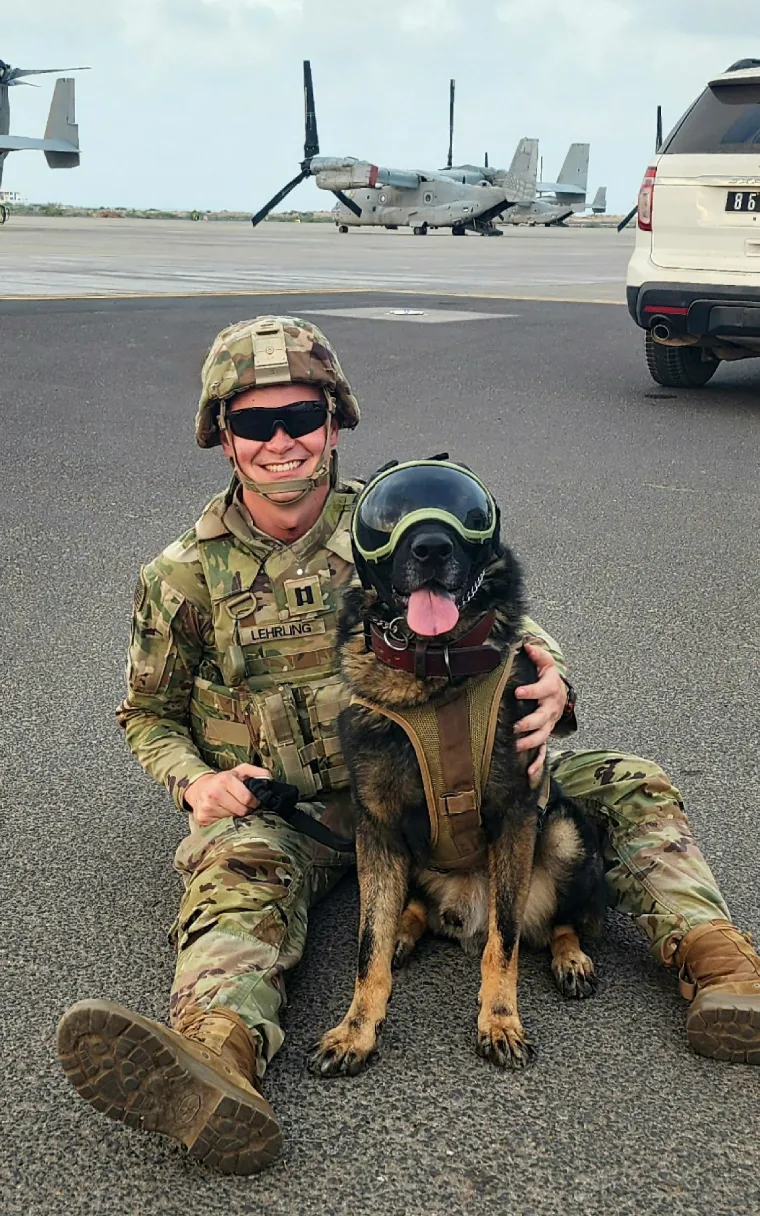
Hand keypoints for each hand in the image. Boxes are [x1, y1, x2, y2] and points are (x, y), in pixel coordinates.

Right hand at [184, 763, 271, 827]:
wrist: (199, 788)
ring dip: (236, 816)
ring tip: (233, 808)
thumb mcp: (240, 771)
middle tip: (243, 805)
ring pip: (232, 820)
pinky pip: (222, 825)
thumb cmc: (224, 780)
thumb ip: (258, 773)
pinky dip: (226, 822)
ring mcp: (207, 807)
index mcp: (225, 780)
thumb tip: (270, 780)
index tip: (253, 801)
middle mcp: (214, 793)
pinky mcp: (203, 818)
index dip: (254, 802)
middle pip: (241, 811)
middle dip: (246, 810)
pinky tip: (224, 814)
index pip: (247, 798)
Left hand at [513, 643, 566, 779]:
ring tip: (517, 746)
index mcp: (550, 690)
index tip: (517, 692)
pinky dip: (538, 763)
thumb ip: (537, 655)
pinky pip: (543, 751)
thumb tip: (526, 645)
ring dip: (531, 742)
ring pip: (543, 736)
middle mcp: (550, 709)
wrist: (561, 694)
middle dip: (530, 723)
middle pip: (542, 718)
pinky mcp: (545, 734)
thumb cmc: (548, 677)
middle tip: (516, 727)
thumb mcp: (545, 664)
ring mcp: (548, 724)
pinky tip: (528, 773)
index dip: (530, 692)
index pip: (541, 691)